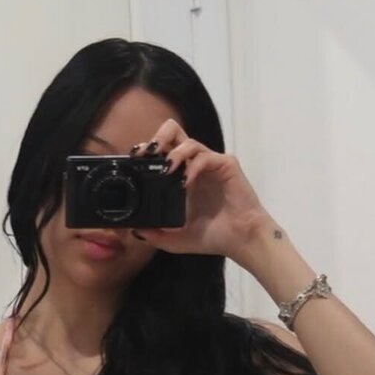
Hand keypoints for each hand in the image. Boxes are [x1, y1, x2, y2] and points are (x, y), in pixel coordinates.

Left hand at [131, 118, 270, 260]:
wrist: (240, 240)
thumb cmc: (213, 237)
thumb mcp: (176, 240)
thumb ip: (155, 234)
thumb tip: (134, 230)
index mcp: (182, 178)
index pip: (162, 152)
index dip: (148, 152)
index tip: (135, 161)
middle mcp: (194, 167)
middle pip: (174, 133)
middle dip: (158, 139)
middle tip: (147, 155)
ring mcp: (210, 164)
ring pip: (189, 142)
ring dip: (174, 153)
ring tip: (166, 169)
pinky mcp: (226, 165)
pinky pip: (206, 157)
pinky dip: (193, 166)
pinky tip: (186, 182)